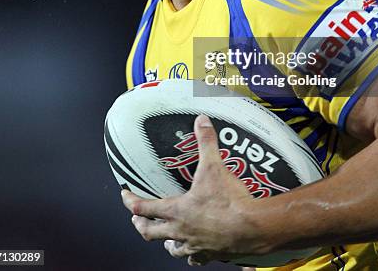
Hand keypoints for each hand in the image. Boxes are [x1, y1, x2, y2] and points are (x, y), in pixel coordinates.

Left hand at [121, 114, 263, 265]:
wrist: (251, 228)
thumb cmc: (229, 202)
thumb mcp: (214, 166)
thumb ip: (206, 142)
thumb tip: (201, 122)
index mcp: (176, 210)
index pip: (143, 207)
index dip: (130, 201)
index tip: (125, 195)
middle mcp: (181, 230)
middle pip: (151, 232)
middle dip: (141, 224)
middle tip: (137, 219)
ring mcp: (195, 245)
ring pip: (172, 248)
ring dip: (165, 242)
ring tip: (165, 239)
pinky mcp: (211, 253)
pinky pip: (196, 258)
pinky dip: (193, 255)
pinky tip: (196, 252)